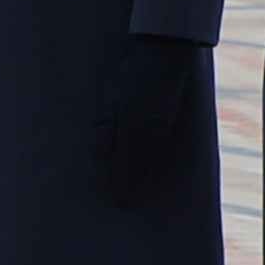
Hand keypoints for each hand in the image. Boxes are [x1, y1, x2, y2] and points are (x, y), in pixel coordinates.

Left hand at [95, 34, 198, 211]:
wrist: (163, 61)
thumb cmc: (131, 77)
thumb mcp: (110, 99)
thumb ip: (104, 127)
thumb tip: (95, 154)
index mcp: (131, 132)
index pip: (125, 165)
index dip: (123, 183)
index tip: (122, 199)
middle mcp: (148, 136)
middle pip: (141, 167)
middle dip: (136, 186)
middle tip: (133, 203)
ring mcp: (161, 129)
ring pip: (153, 160)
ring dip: (148, 177)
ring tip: (145, 190)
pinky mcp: (169, 121)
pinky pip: (162, 149)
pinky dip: (158, 162)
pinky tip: (156, 165)